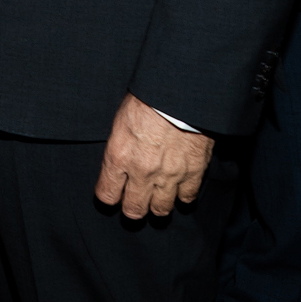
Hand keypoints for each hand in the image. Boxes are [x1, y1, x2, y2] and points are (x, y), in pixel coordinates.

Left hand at [95, 93, 213, 219]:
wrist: (180, 92)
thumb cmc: (148, 98)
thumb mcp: (120, 121)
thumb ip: (119, 147)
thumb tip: (118, 162)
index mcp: (118, 157)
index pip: (107, 195)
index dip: (110, 197)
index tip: (113, 194)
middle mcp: (141, 172)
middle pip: (134, 209)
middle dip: (133, 208)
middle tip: (136, 202)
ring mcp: (168, 175)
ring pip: (161, 209)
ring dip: (158, 206)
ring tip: (158, 199)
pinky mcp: (193, 172)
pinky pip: (187, 198)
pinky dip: (183, 196)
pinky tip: (180, 190)